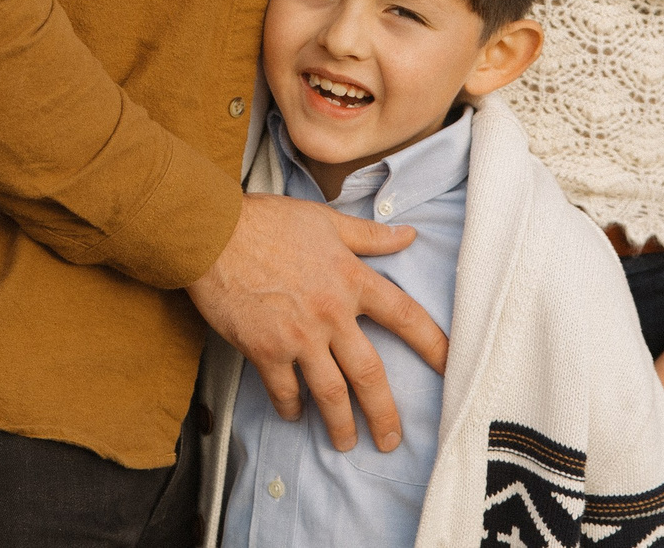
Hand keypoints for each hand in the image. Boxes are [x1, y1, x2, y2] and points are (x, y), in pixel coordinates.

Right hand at [186, 193, 447, 454]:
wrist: (213, 234)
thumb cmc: (267, 221)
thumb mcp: (326, 221)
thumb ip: (369, 236)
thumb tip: (408, 235)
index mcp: (352, 279)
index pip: (406, 316)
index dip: (433, 345)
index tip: (451, 368)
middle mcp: (332, 314)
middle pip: (369, 374)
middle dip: (384, 413)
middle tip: (392, 440)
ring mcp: (298, 336)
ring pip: (330, 393)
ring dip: (340, 424)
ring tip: (346, 443)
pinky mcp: (265, 350)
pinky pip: (284, 391)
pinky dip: (291, 407)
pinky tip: (294, 415)